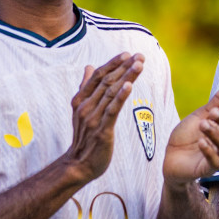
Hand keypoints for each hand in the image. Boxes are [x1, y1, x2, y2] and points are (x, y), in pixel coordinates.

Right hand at [63, 52, 143, 182]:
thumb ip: (85, 88)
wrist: (78, 164)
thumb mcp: (81, 110)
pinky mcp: (102, 131)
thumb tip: (89, 67)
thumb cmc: (84, 136)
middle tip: (140, 55)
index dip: (112, 64)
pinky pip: (112, 110)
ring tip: (139, 65)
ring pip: (111, 93)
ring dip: (126, 77)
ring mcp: (92, 118)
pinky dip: (121, 97)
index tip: (127, 53)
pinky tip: (129, 85)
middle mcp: (85, 106)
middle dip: (124, 67)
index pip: (97, 76)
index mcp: (80, 100)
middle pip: (106, 81)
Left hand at [163, 82, 218, 186]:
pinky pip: (215, 161)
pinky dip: (209, 151)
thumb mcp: (201, 115)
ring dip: (216, 134)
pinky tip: (201, 142)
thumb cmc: (188, 136)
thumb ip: (218, 102)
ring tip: (202, 124)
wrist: (170, 157)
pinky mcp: (208, 169)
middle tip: (212, 112)